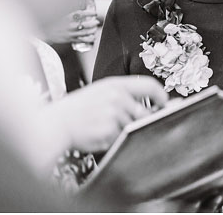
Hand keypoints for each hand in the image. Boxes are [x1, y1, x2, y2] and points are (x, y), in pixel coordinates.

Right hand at [44, 6, 101, 48]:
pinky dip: (90, 39)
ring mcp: (72, 33)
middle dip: (94, 23)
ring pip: (87, 32)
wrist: (47, 32)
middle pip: (87, 24)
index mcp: (69, 17)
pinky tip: (92, 37)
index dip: (90, 13)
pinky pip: (84, 40)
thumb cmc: (55, 21)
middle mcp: (71, 25)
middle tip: (96, 21)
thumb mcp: (62, 14)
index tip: (95, 13)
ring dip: (93, 30)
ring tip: (95, 28)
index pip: (82, 14)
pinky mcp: (72, 39)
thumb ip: (71, 12)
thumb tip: (81, 9)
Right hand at [49, 75, 168, 152]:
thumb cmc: (79, 108)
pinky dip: (115, 139)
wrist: (58, 123)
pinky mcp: (111, 132)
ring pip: (134, 127)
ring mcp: (114, 115)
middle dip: (139, 121)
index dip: (162, 96)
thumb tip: (163, 104)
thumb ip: (128, 96)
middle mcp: (117, 98)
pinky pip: (123, 138)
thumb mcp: (102, 92)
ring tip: (104, 126)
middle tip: (120, 121)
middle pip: (146, 113)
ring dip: (124, 130)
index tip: (164, 103)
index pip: (150, 85)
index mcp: (115, 84)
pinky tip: (101, 133)